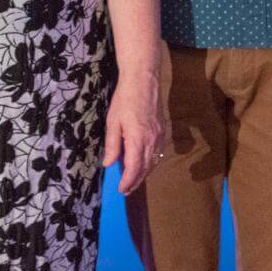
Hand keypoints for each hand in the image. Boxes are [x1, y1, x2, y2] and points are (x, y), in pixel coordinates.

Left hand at [102, 70, 169, 193]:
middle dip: (136, 181)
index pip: (134, 168)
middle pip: (146, 168)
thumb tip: (108, 164)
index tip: (121, 190)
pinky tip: (143, 163)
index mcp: (137, 139)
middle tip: (126, 190)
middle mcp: (152, 140)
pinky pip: (158, 153)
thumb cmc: (125, 99)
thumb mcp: (113, 121)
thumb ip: (112, 145)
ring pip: (154, 162)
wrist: (143, 80)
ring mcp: (160, 136)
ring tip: (133, 180)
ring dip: (144, 173)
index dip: (128, 181)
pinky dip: (151, 162)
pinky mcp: (163, 131)